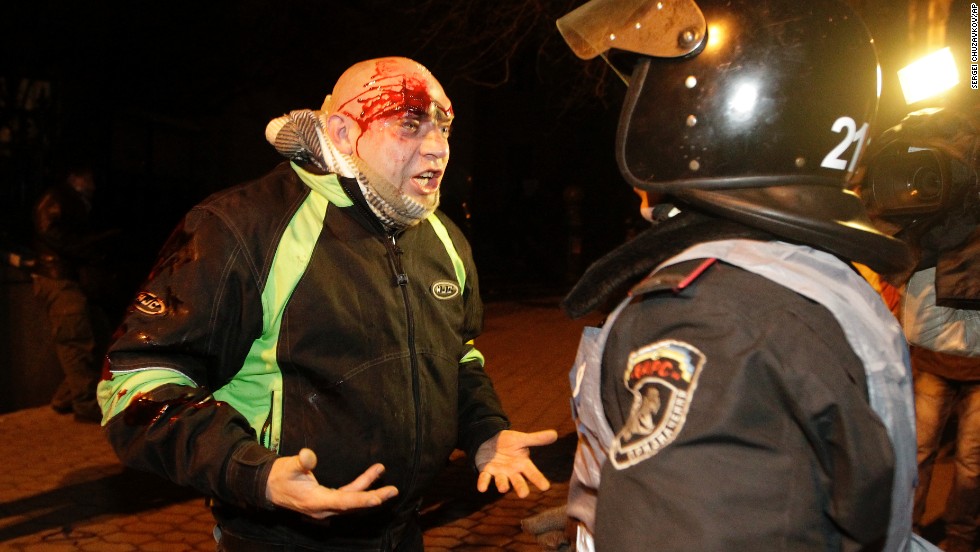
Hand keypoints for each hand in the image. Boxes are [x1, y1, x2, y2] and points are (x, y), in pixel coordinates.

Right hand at [265, 448, 398, 518]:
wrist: (267, 487)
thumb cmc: (279, 476)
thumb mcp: (288, 466)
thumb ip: (301, 462)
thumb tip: (309, 455)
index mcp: (315, 501)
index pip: (343, 501)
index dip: (361, 499)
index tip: (378, 498)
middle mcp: (323, 508)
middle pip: (352, 504)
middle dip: (373, 497)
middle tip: (393, 491)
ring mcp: (325, 506)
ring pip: (351, 500)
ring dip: (368, 489)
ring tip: (381, 471)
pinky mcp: (326, 501)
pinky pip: (346, 496)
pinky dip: (358, 488)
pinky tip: (369, 477)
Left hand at [475, 429, 557, 497]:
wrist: (489, 440)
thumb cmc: (508, 442)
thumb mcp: (522, 439)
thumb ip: (537, 439)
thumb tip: (555, 434)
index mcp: (522, 464)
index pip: (532, 472)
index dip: (538, 479)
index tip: (545, 487)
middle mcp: (512, 471)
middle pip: (518, 481)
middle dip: (520, 487)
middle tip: (523, 494)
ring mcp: (499, 472)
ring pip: (502, 481)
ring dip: (502, 485)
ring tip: (503, 488)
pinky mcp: (486, 471)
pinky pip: (485, 478)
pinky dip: (483, 483)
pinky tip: (481, 488)